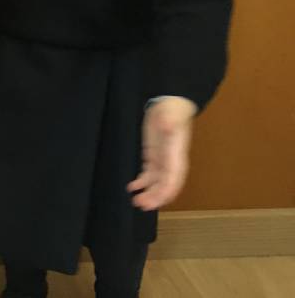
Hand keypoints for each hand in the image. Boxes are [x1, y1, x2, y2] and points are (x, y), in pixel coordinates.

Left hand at [127, 96, 197, 210]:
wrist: (169, 104)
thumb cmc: (172, 111)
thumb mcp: (170, 116)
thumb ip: (169, 122)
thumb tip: (168, 126)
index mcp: (177, 156)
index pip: (174, 179)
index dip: (167, 192)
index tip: (157, 202)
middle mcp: (172, 162)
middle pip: (165, 185)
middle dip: (156, 197)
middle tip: (142, 205)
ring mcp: (163, 160)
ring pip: (157, 183)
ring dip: (149, 193)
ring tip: (136, 201)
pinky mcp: (153, 156)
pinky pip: (149, 174)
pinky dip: (142, 182)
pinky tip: (132, 187)